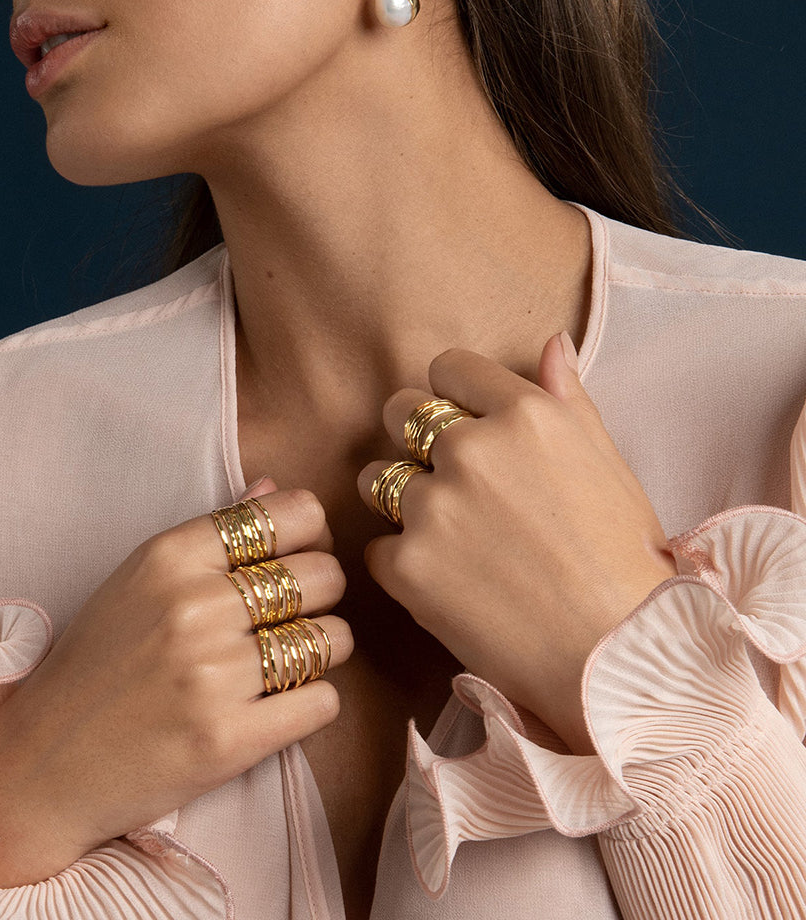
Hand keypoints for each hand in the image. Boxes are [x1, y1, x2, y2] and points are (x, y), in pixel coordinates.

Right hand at [0, 482, 352, 885]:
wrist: (43, 765)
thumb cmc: (95, 665)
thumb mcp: (139, 580)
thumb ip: (212, 532)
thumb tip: (273, 487)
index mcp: (170, 556)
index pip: (292, 515)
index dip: (311, 535)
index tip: (297, 557)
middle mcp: (193, 607)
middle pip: (324, 575)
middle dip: (322, 595)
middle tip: (292, 616)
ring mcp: (211, 676)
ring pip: (333, 638)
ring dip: (321, 650)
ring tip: (285, 661)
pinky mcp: (227, 741)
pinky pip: (324, 703)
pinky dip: (313, 703)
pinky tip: (279, 704)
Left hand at [357, 333, 677, 753]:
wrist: (616, 658)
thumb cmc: (626, 561)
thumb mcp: (609, 465)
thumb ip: (569, 398)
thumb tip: (550, 343)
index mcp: (524, 415)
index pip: (448, 368)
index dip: (453, 395)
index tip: (462, 422)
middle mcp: (471, 450)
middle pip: (399, 410)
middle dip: (413, 436)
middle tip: (447, 479)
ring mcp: (434, 507)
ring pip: (376, 478)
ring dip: (397, 498)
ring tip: (445, 536)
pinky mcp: (407, 564)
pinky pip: (379, 547)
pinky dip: (402, 563)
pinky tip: (446, 584)